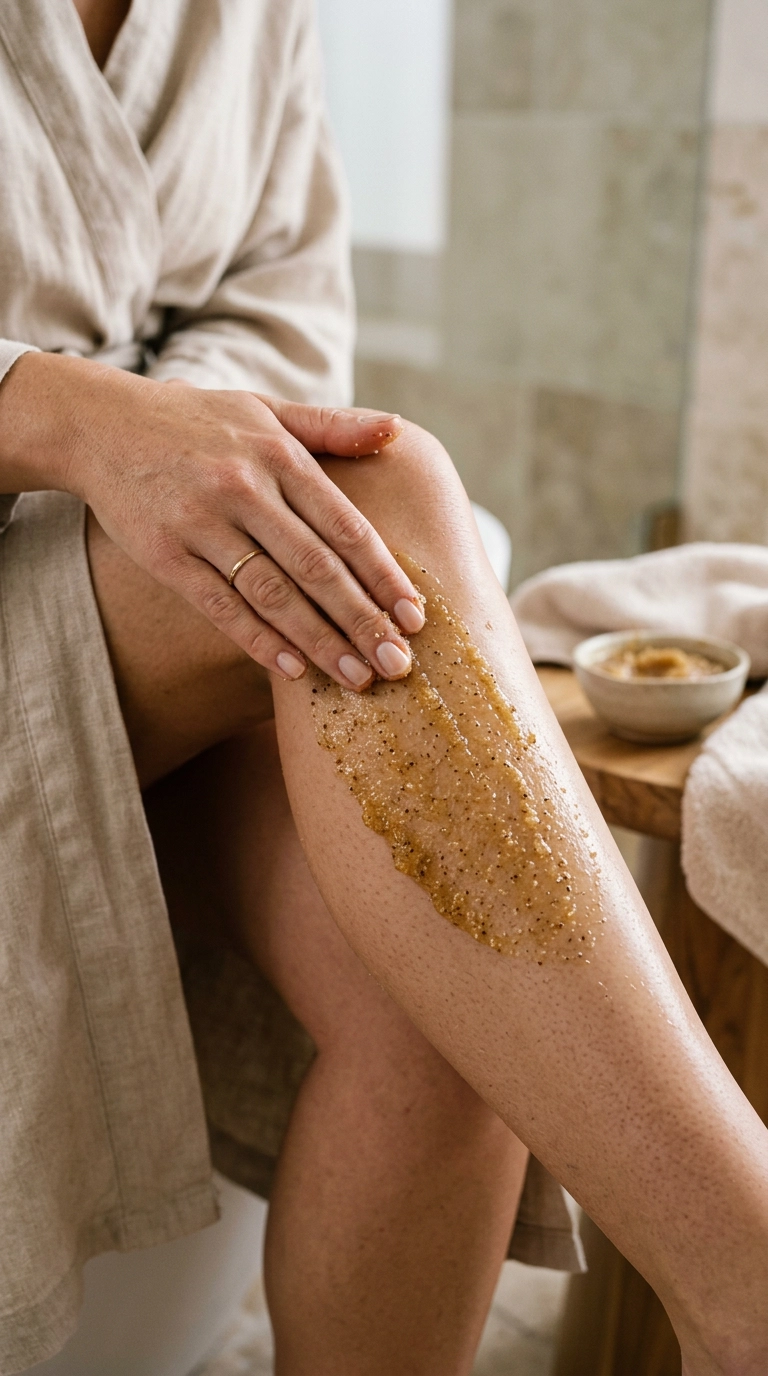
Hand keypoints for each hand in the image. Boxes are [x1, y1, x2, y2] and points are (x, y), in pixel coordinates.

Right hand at [0, 353, 424, 687]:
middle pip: (315, 566)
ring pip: (271, 593)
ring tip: (357, 677)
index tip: (415, 615)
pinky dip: (257, 639)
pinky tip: (292, 669)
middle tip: (398, 662)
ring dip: (318, 640)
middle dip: (362, 619)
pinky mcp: (164, 555)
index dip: (383, 574)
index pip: (344, 525)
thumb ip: (332, 427)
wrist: (100, 425)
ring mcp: (200, 523)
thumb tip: (399, 432)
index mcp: (277, 454)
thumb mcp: (264, 409)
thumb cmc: (197, 421)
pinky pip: (219, 605)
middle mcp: (242, 488)